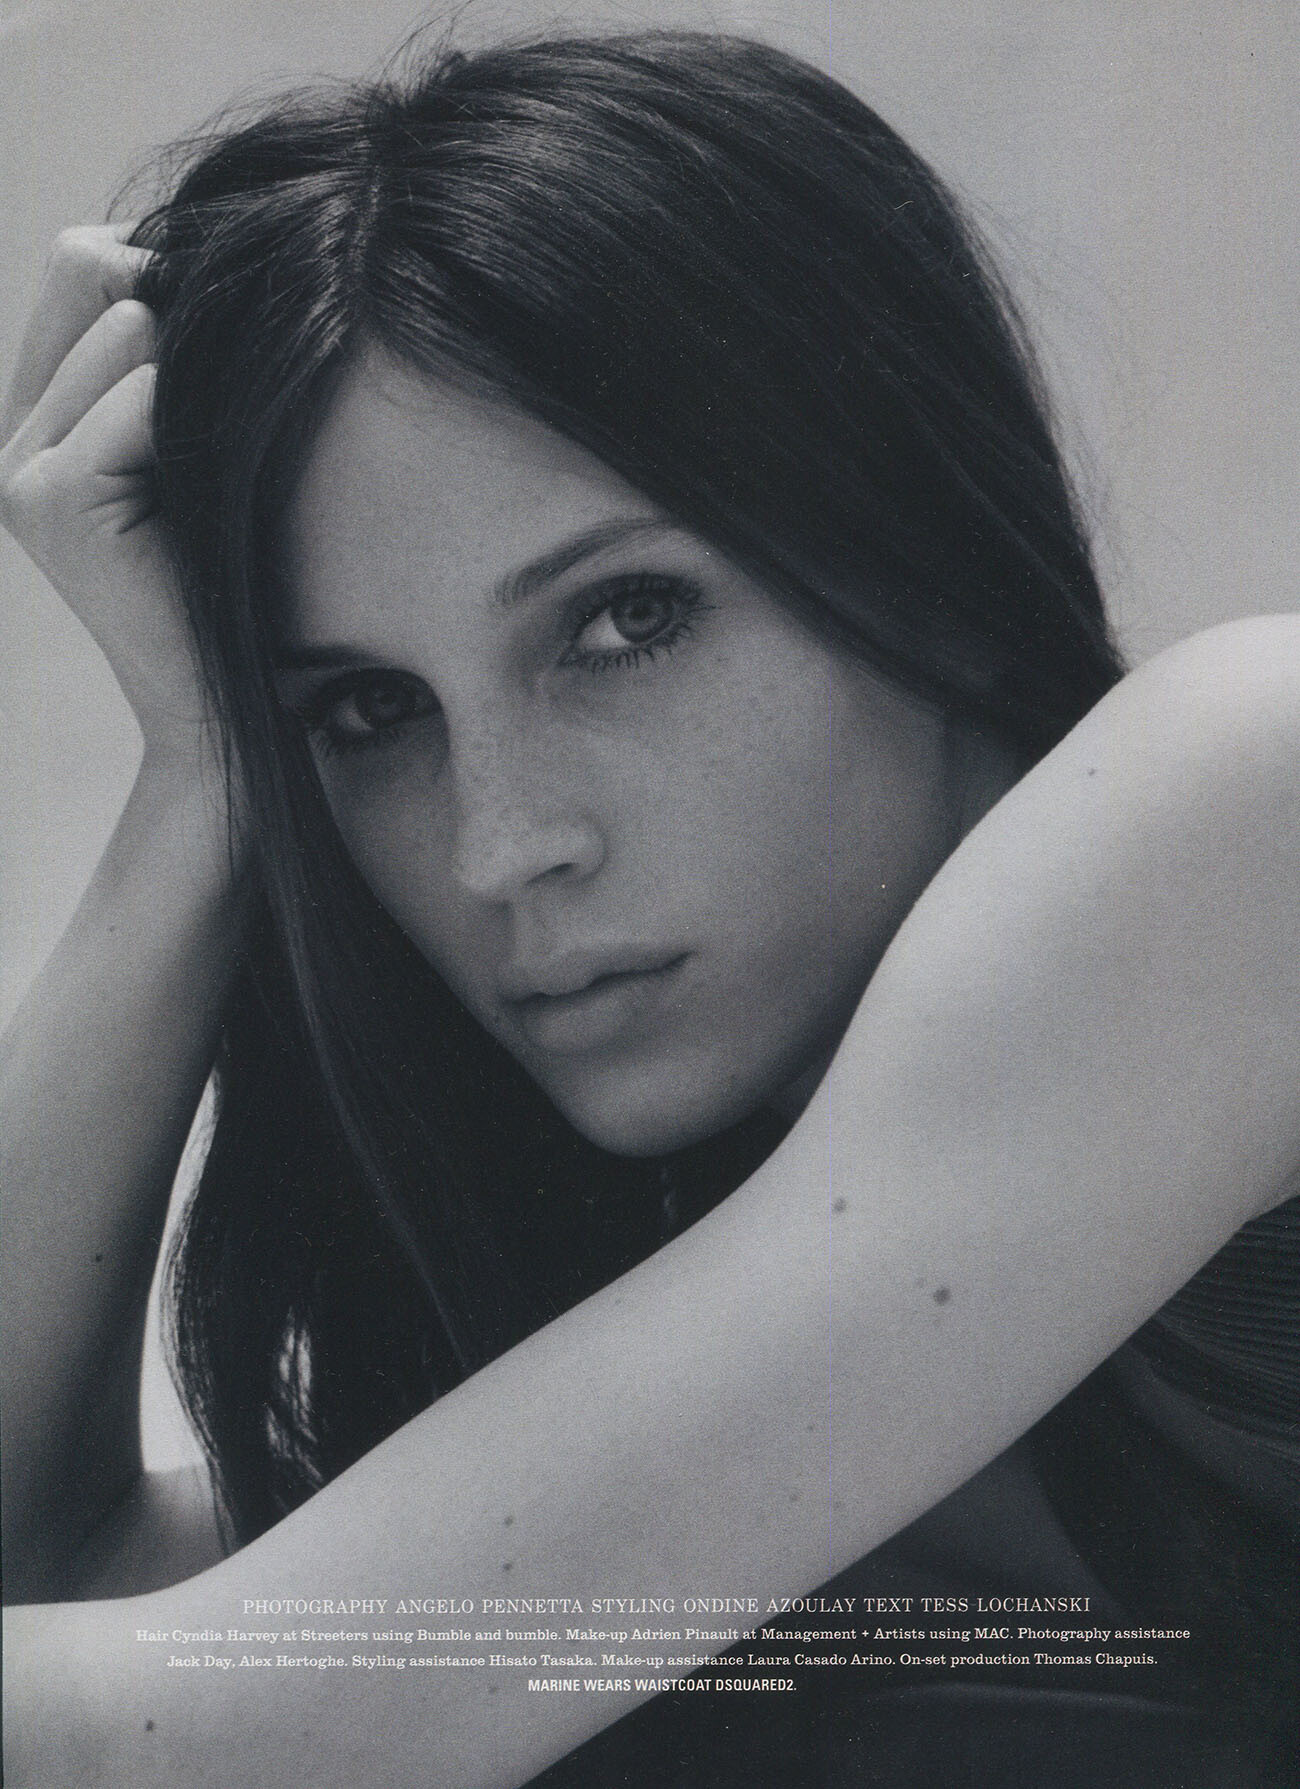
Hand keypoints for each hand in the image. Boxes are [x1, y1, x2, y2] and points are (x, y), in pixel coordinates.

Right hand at [0, 225, 212, 755]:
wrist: (226, 699)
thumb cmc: (237, 571)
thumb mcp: (200, 443)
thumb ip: (173, 353)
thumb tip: (183, 251)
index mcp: (38, 413)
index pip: (82, 260)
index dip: (165, 275)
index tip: (220, 344)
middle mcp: (10, 432)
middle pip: (88, 265)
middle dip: (176, 310)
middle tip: (222, 409)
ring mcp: (17, 465)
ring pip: (128, 330)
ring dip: (198, 380)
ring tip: (215, 468)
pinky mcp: (50, 501)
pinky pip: (144, 396)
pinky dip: (193, 427)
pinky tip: (204, 496)